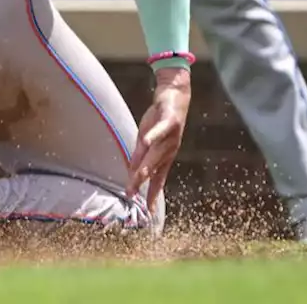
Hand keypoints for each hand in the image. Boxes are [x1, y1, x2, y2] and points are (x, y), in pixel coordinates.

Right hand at [126, 66, 190, 210]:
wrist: (174, 95)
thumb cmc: (160, 119)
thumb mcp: (146, 138)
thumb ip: (140, 155)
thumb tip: (132, 171)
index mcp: (164, 156)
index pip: (157, 179)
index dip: (152, 195)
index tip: (147, 212)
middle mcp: (169, 149)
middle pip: (153, 168)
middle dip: (142, 182)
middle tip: (132, 195)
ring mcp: (170, 136)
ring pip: (156, 152)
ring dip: (147, 164)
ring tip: (138, 175)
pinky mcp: (169, 120)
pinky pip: (160, 129)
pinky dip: (154, 135)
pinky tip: (145, 140)